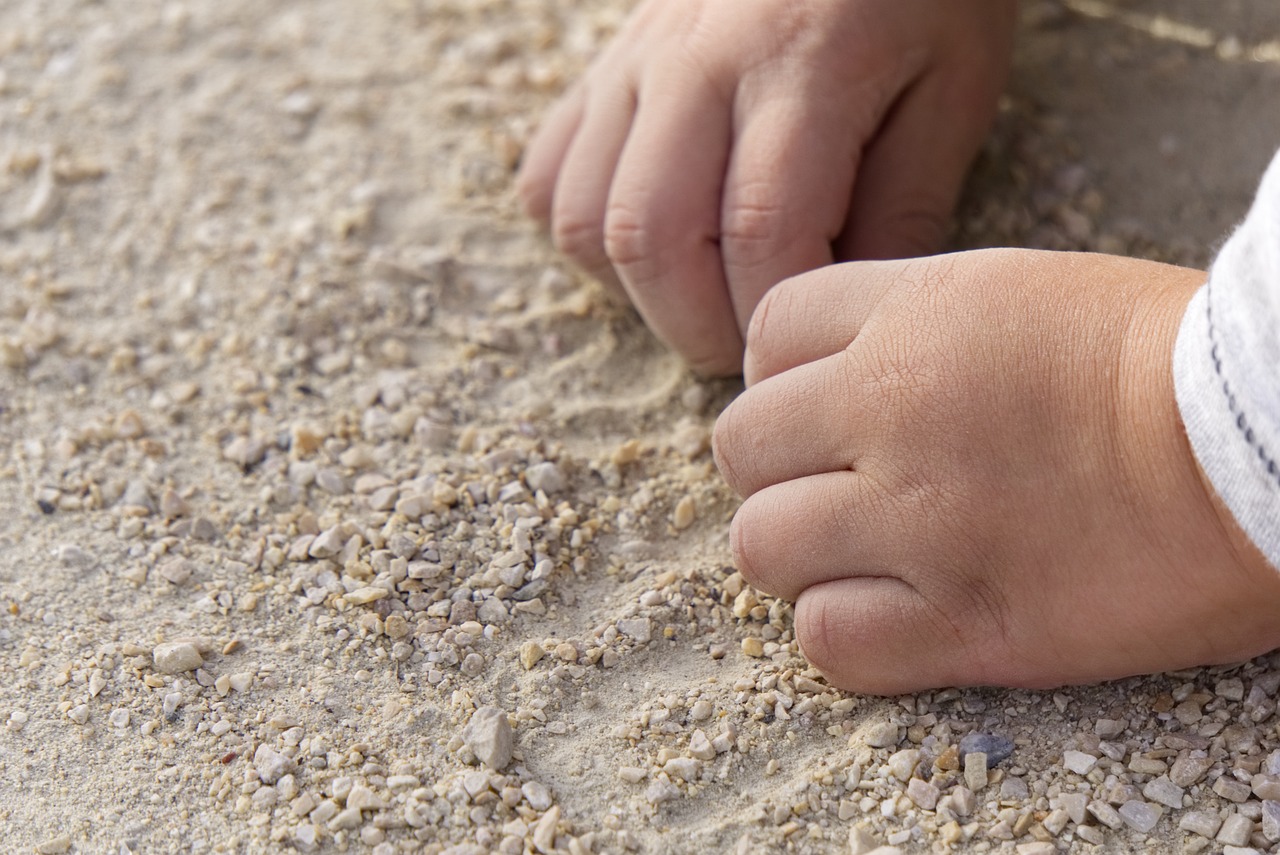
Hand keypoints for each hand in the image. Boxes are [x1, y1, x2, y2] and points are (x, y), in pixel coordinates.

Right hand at [518, 0, 1017, 374]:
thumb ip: (905, 206)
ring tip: (704, 295)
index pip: (762, 232)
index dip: (774, 319)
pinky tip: (655, 242)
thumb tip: (839, 315)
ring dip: (638, 291)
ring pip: (582, 220)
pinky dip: (588, 239)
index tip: (804, 345)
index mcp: (801, 66)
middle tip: (747, 345)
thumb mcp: (952, 91)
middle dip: (697, 327)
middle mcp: (695, 64)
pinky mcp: (599, 74)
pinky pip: (548, 182)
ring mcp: (633, 67)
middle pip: (648, 237)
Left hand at [713, 250, 1279, 692]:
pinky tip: (897, 615)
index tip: (818, 411)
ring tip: (862, 556)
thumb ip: (913, 327)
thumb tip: (840, 378)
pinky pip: (830, 641)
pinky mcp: (969, 622)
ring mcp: (921, 521)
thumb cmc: (1170, 360)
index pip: (766, 336)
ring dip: (800, 555)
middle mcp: (892, 412)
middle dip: (777, 470)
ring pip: (762, 547)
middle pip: (741, 447)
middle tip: (835, 487)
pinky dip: (845, 633)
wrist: (1273, 438)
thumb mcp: (1022, 295)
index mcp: (912, 319)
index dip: (779, 379)